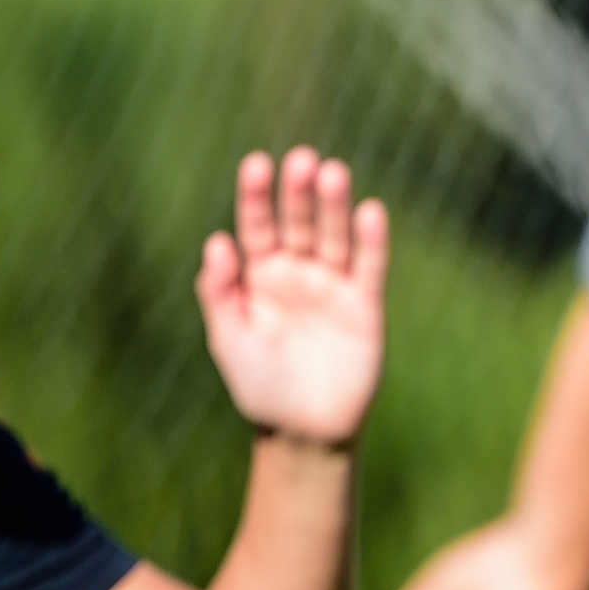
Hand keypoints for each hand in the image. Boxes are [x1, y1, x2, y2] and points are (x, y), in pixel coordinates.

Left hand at [199, 148, 388, 447]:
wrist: (304, 429)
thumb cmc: (259, 385)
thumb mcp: (228, 339)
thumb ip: (220, 292)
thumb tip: (216, 241)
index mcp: (260, 276)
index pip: (257, 227)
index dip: (257, 197)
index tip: (257, 164)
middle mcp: (298, 272)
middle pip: (299, 223)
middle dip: (299, 193)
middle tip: (302, 160)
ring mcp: (333, 286)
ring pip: (334, 237)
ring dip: (334, 206)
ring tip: (333, 173)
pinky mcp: (365, 305)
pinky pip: (369, 267)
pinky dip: (372, 241)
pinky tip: (370, 212)